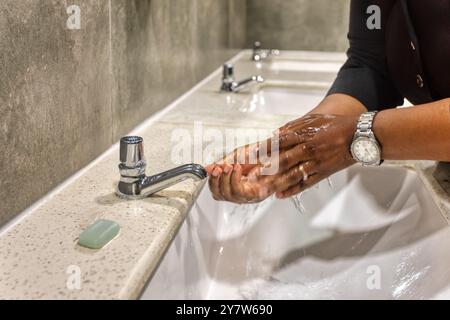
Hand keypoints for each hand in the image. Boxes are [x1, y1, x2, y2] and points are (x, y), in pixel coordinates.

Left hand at [206, 114, 358, 202]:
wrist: (360, 136)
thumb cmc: (336, 126)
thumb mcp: (313, 120)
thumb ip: (293, 127)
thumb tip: (275, 134)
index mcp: (304, 135)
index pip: (277, 143)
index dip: (261, 150)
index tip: (247, 156)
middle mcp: (307, 149)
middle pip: (282, 161)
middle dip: (264, 170)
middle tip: (249, 178)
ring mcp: (315, 163)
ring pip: (292, 175)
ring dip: (275, 184)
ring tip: (261, 190)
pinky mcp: (322, 174)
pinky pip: (305, 184)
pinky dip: (292, 190)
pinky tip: (280, 196)